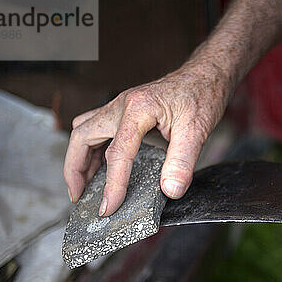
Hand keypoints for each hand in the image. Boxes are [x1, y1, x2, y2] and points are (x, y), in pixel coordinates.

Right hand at [63, 62, 230, 215]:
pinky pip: (96, 129)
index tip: (108, 207)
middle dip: (74, 168)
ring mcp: (120, 106)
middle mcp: (122, 104)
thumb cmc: (201, 95)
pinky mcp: (124, 111)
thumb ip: (182, 162)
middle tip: (78, 197)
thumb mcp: (197, 130)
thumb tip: (170, 190)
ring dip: (79, 158)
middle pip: (81, 136)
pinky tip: (99, 167)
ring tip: (83, 186)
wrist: (206, 75)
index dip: (112, 184)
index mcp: (138, 108)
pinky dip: (91, 150)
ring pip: (83, 130)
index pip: (117, 152)